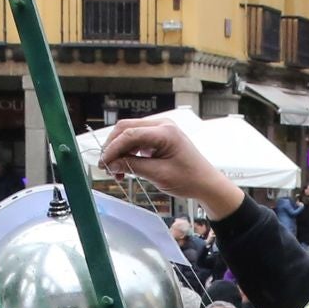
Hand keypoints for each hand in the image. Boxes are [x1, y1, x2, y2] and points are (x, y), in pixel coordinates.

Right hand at [98, 117, 245, 216]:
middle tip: (105, 167)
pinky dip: (128, 152)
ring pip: (129, 134)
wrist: (205, 183)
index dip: (112, 149)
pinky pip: (137, 139)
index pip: (129, 134)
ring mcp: (160, 129)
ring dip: (119, 151)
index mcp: (165, 132)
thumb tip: (111, 163)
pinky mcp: (159, 136)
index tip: (103, 164)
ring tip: (116, 172)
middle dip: (113, 147)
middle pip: (126, 128)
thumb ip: (133, 166)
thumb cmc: (188, 179)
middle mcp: (162, 125)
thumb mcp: (158, 175)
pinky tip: (125, 167)